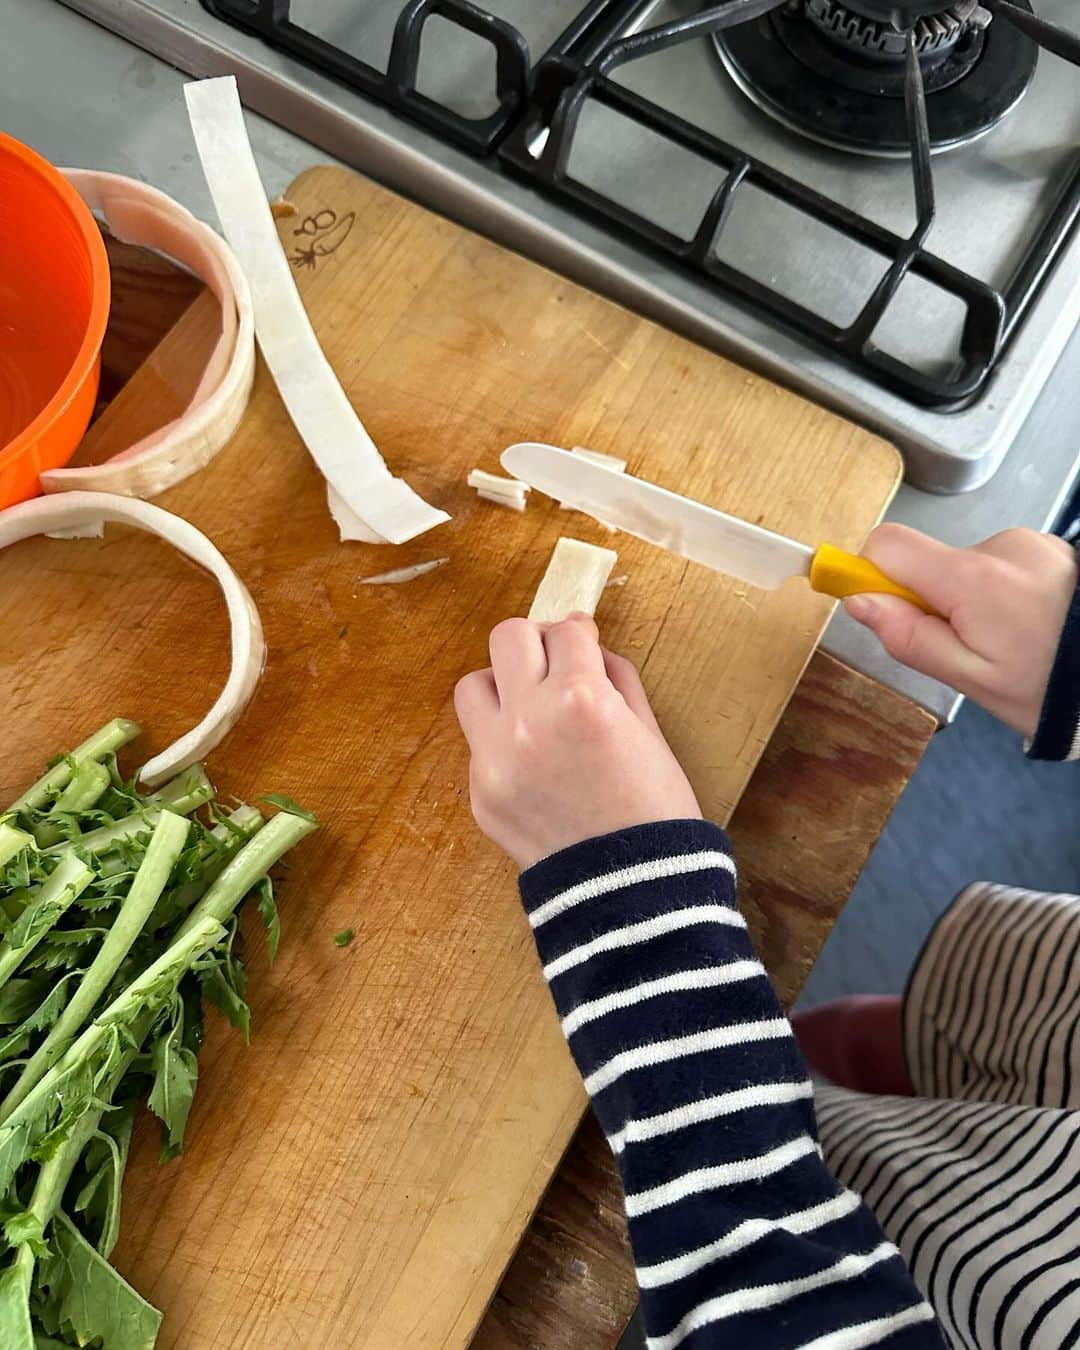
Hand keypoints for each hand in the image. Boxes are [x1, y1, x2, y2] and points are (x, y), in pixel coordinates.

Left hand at [455, 614, 700, 868]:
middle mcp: (529, 720)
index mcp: (581, 699)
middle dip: (536, 642)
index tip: (583, 640)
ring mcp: (496, 759)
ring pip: (473, 686)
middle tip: (555, 662)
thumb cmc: (654, 811)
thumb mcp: (650, 732)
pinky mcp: (480, 793)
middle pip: (508, 637)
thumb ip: (617, 678)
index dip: (580, 633)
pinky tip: (536, 764)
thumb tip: (587, 646)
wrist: (633, 891)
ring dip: (502, 686)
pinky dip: (503, 742)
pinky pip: (479, 745)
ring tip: (531, 708)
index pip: (566, 632)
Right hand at [845, 525, 1077, 736]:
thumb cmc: (1047, 688)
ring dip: (968, 598)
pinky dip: (997, 591)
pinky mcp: (1046, 546)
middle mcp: (999, 546)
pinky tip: (1025, 622)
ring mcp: (1027, 542)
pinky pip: (996, 562)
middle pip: (925, 560)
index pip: (888, 545)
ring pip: (962, 564)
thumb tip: (858, 602)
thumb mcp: (970, 678)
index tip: (874, 606)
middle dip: (928, 599)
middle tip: (962, 646)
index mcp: (973, 579)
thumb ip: (910, 638)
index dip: (866, 572)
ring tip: (1005, 639)